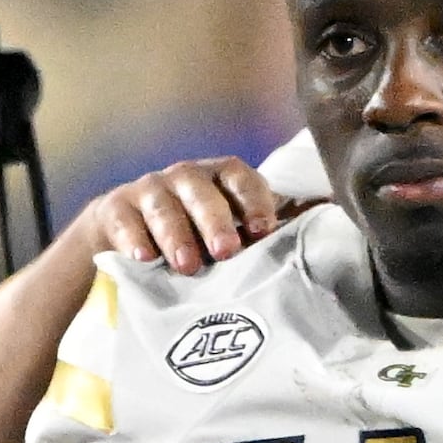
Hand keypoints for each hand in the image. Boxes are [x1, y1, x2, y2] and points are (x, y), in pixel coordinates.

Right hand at [77, 158, 312, 276]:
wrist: (126, 238)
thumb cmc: (193, 237)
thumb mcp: (229, 232)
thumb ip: (264, 228)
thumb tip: (328, 216)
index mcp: (218, 179)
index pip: (238, 176)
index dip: (253, 200)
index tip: (263, 231)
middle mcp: (184, 178)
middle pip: (200, 190)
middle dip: (215, 221)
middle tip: (226, 252)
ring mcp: (148, 191)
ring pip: (163, 205)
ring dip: (176, 235)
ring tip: (187, 265)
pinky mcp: (115, 209)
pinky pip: (124, 219)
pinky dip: (134, 238)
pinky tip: (143, 258)